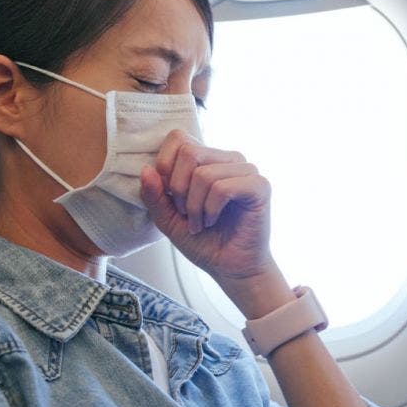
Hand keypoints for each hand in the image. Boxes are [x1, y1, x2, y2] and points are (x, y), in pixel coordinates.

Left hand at [140, 130, 274, 281]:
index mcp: (207, 158)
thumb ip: (154, 195)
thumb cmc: (204, 241)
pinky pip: (222, 188)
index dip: (165, 167)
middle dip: (179, 189)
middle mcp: (228, 158)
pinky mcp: (259, 186)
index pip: (179, 138)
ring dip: (195, 206)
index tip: (171, 197)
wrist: (230, 268)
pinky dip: (211, 209)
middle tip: (187, 213)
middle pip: (189, 152)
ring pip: (204, 173)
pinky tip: (214, 220)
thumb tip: (146, 170)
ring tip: (201, 223)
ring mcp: (246, 170)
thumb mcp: (168, 218)